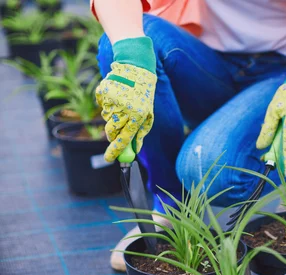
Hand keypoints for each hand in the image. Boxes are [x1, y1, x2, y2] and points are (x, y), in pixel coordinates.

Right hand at [95, 37, 156, 161]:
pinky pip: (101, 106)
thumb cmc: (144, 95)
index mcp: (137, 115)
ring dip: (112, 118)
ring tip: (122, 106)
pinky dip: (107, 105)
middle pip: (112, 131)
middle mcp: (124, 109)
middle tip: (114, 135)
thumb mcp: (148, 115)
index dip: (116, 150)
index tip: (109, 159)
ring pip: (106, 119)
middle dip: (112, 136)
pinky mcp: (103, 92)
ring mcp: (112, 100)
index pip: (125, 138)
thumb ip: (140, 133)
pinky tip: (116, 96)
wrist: (136, 69)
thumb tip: (135, 150)